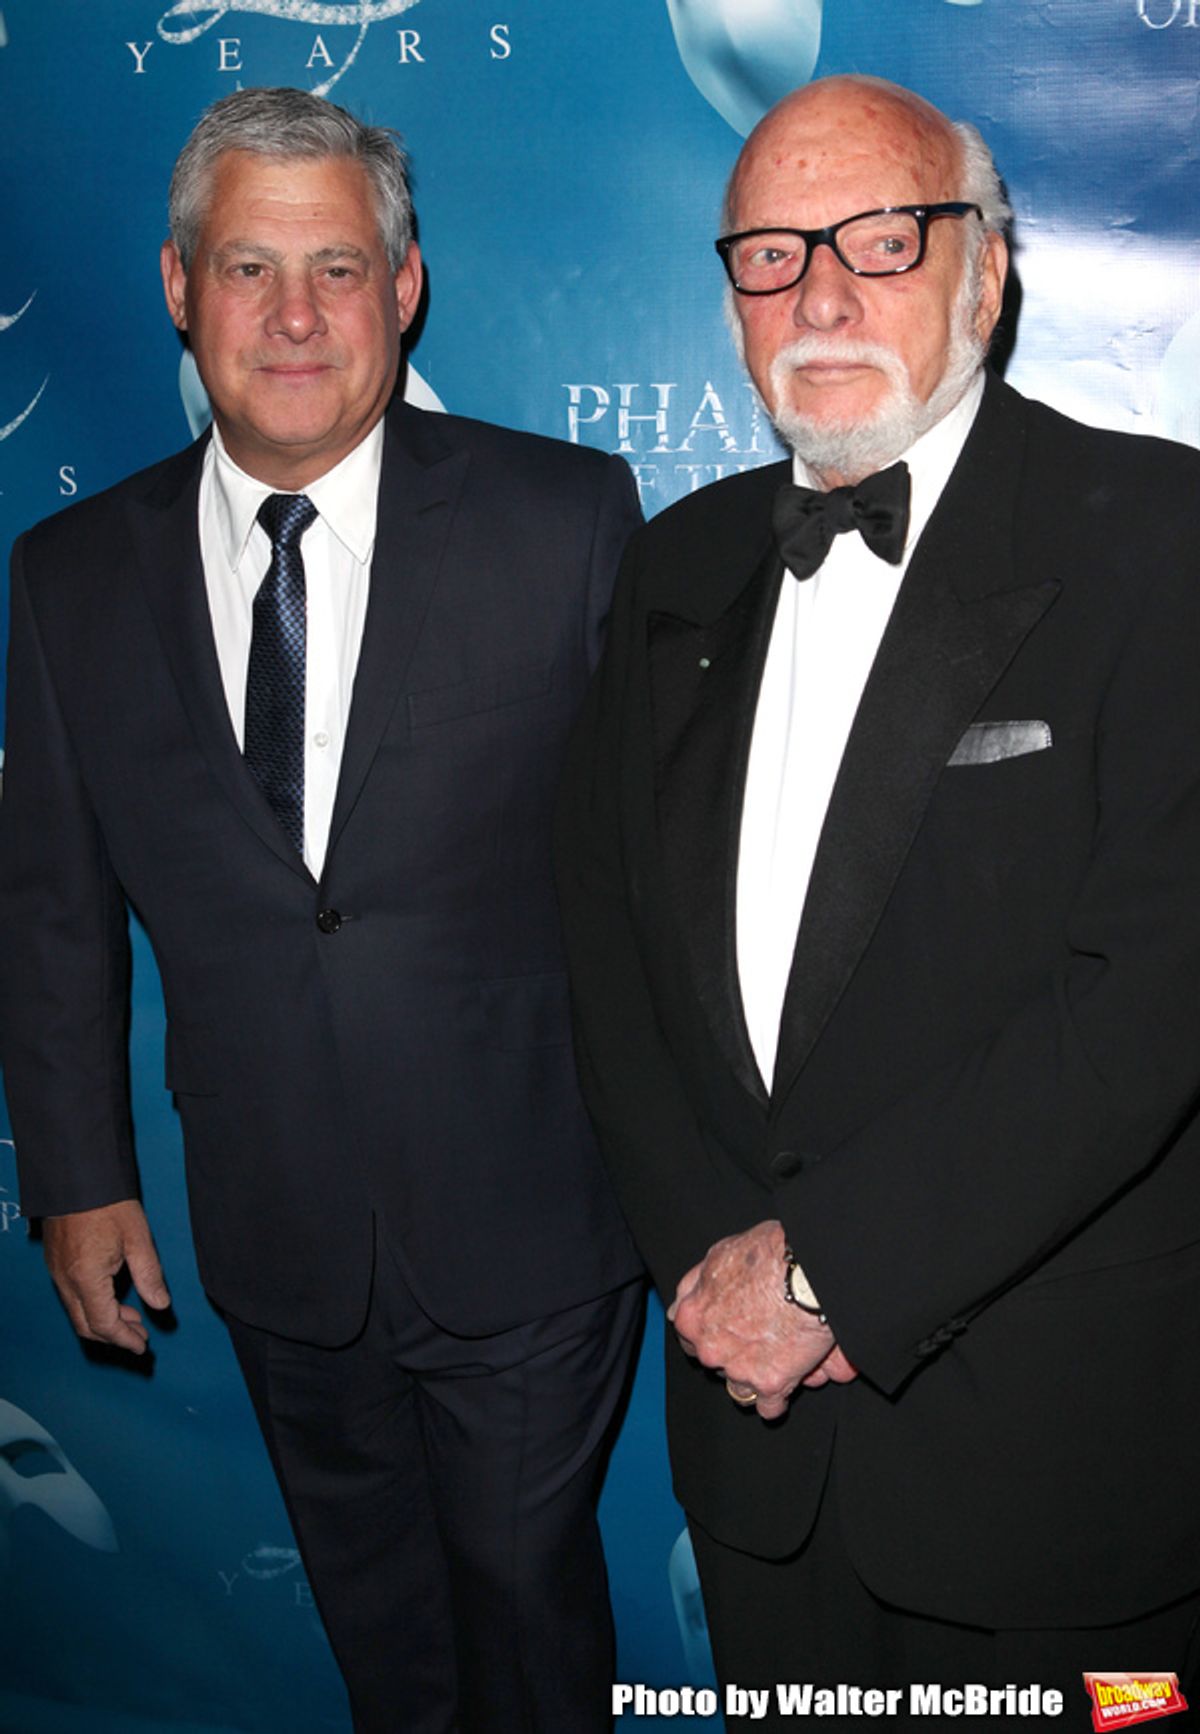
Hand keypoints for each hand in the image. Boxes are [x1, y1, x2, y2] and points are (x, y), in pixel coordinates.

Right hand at [43, 1200, 170, 1354]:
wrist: (77, 1176)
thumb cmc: (109, 1203)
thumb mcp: (137, 1238)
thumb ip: (149, 1274)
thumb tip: (161, 1305)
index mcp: (85, 1278)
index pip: (104, 1324)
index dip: (124, 1339)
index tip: (142, 1346)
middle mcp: (65, 1280)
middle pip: (86, 1325)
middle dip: (114, 1336)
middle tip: (141, 1336)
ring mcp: (56, 1272)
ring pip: (77, 1312)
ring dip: (104, 1321)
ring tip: (133, 1318)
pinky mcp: (55, 1263)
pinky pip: (71, 1297)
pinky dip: (92, 1306)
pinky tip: (113, 1298)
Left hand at [668, 1220, 855, 1417]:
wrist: (806, 1273)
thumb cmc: (767, 1256)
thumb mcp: (718, 1255)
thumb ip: (694, 1286)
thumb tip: (674, 1311)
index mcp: (692, 1317)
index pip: (690, 1337)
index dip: (712, 1332)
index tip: (729, 1330)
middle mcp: (710, 1348)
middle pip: (716, 1363)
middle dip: (735, 1355)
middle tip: (761, 1338)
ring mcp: (738, 1369)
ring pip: (739, 1389)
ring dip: (753, 1379)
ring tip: (777, 1358)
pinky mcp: (768, 1385)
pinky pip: (768, 1407)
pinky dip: (778, 1398)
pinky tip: (790, 1380)